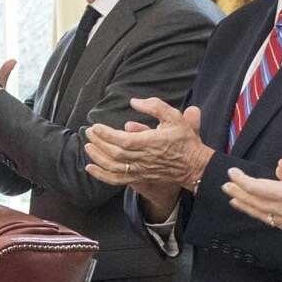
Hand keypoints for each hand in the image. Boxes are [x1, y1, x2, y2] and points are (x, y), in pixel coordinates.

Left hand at [84, 97, 208, 214]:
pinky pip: (116, 180)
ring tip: (87, 146)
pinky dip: (100, 175)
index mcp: (151, 142)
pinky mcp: (138, 177)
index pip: (123, 140)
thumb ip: (154, 106)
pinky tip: (90, 168)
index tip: (96, 127)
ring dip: (97, 157)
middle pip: (114, 152)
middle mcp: (143, 158)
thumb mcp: (174, 117)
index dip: (106, 134)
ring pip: (112, 166)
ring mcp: (140, 170)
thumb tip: (134, 102)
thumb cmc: (184, 140)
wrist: (194, 165)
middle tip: (89, 132)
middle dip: (98, 142)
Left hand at [223, 138, 281, 251]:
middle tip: (225, 185)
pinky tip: (260, 212)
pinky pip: (272, 222)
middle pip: (254, 202)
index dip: (241, 179)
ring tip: (234, 199)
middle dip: (238, 193)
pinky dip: (260, 215)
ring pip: (261, 214)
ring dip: (246, 205)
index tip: (231, 172)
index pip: (256, 187)